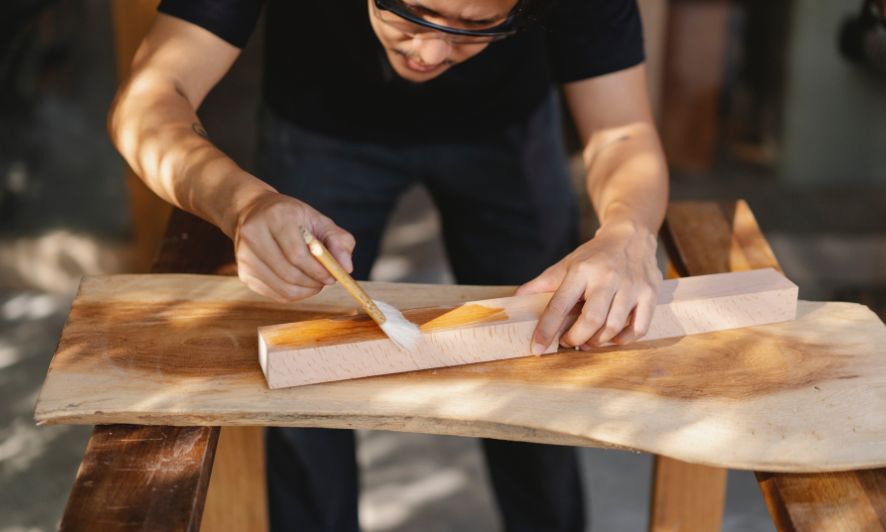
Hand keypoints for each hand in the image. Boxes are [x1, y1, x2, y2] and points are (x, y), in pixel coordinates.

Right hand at [232, 190, 354, 301]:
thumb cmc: (292, 218)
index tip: (334, 275)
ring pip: (282, 287)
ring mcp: (245, 256)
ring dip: (306, 290)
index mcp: (276, 216)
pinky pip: (275, 294)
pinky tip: (301, 283)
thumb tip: (346, 267)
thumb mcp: (318, 220)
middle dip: (314, 282)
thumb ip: (338, 241)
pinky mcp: (243, 273)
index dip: (319, 270)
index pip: (298, 254)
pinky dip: (294, 293)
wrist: (252, 212)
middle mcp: (254, 235)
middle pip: (290, 273)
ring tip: (315, 281)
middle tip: (327, 280)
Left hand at [517, 221, 661, 352]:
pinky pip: (639, 327)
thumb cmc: (594, 256)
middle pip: (592, 319)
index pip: (560, 304)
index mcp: (582, 270)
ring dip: (598, 342)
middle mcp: (607, 277)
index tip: (537, 347)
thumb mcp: (566, 264)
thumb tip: (514, 301)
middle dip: (576, 338)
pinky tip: (612, 338)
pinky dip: (623, 340)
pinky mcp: (650, 293)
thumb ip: (541, 284)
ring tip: (588, 342)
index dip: (546, 329)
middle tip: (568, 343)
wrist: (631, 235)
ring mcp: (632, 285)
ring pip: (615, 326)